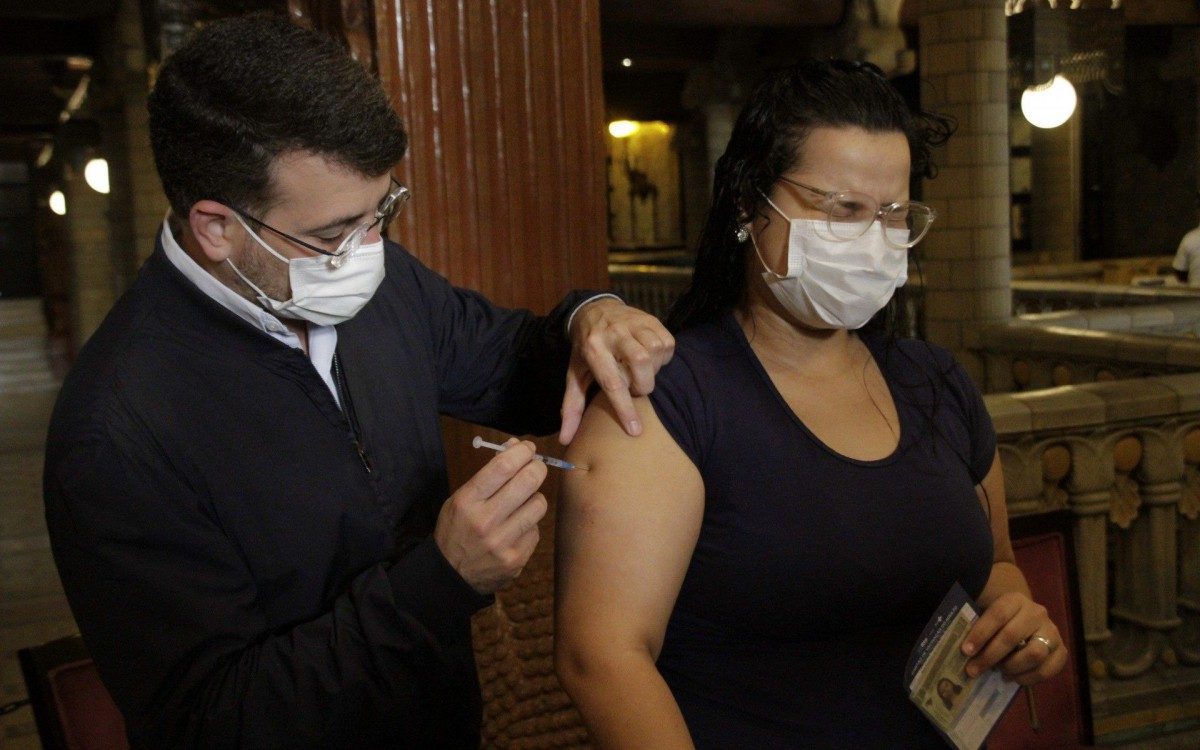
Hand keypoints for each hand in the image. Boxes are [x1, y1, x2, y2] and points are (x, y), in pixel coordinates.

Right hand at [433, 440, 548, 594]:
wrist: (451, 575)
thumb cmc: (457, 529)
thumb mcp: (461, 498)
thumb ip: (488, 474)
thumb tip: (515, 446)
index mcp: (467, 501)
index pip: (503, 467)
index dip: (522, 452)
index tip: (528, 448)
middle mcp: (485, 521)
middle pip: (528, 481)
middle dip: (537, 468)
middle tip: (536, 467)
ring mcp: (502, 542)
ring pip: (539, 504)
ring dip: (535, 497)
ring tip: (524, 501)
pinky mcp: (516, 559)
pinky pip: (536, 530)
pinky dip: (530, 524)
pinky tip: (516, 528)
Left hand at [559, 298, 674, 443]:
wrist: (593, 310)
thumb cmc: (585, 349)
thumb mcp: (574, 374)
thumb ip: (571, 406)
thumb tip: (565, 439)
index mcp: (592, 349)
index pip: (612, 382)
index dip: (625, 408)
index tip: (635, 430)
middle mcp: (613, 333)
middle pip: (640, 362)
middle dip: (643, 384)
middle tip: (636, 388)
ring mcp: (633, 322)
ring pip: (655, 349)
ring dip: (654, 368)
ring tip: (643, 371)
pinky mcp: (650, 318)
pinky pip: (667, 341)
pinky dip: (663, 356)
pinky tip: (652, 359)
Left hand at [962, 591, 1067, 685]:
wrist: (1028, 620)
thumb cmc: (1001, 621)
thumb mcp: (989, 615)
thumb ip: (977, 626)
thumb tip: (963, 650)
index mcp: (1015, 600)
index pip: (997, 615)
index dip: (980, 633)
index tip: (965, 651)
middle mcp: (1036, 613)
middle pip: (1012, 636)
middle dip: (990, 656)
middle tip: (973, 670)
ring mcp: (1052, 632)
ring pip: (1034, 654)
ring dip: (1012, 667)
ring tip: (999, 671)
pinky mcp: (1062, 651)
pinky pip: (1047, 670)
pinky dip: (1028, 678)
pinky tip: (1014, 678)